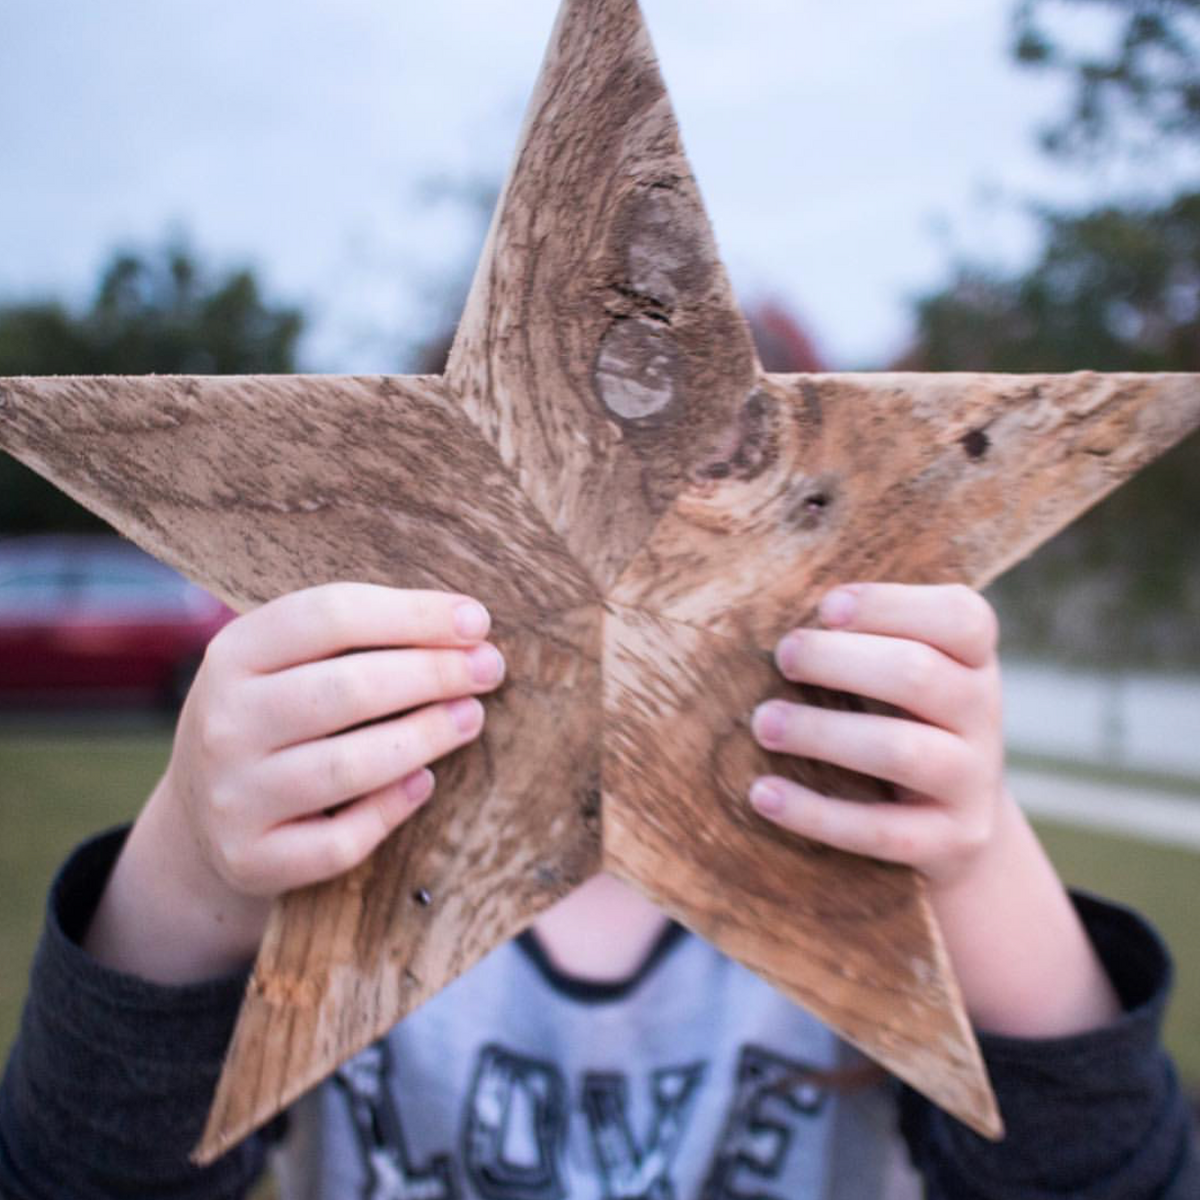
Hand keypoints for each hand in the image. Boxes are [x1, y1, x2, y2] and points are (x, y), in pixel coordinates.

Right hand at [84, 584, 504, 982]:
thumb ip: (355, 638)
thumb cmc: (276, 717)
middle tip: (489, 668)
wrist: (205, 814)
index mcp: (234, 653)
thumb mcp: (286, 662)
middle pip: (346, 688)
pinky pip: (339, 840)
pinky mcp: (252, 859)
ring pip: (348, 766)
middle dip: (434, 673)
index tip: (477, 622)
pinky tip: (424, 782)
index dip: (414, 615)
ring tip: (471, 717)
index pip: (331, 616)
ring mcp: (233, 796)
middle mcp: (224, 722)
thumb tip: (466, 627)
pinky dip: (391, 808)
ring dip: (425, 737)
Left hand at [748, 581, 1120, 1035]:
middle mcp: (984, 712)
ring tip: (763, 723)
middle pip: (917, 674)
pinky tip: (763, 794)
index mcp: (973, 657)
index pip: (960, 615)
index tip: (825, 608)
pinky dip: (814, 812)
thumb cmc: (898, 718)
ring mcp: (973, 780)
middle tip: (783, 656)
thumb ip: (861, 639)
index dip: (890, 605)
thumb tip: (773, 614)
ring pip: (901, 750)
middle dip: (839, 660)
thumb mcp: (899, 672)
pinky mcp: (952, 841)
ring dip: (822, 732)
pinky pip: (879, 829)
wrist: (954, 822)